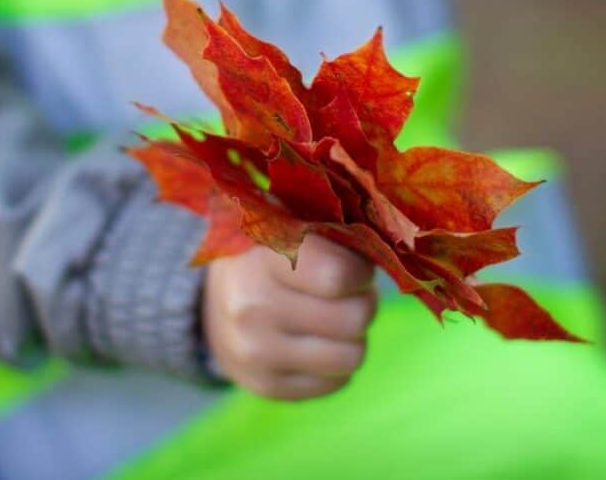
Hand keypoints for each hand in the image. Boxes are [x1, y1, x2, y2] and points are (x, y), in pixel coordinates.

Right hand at [203, 235, 376, 400]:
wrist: (217, 297)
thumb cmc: (272, 249)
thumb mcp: (293, 219)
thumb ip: (334, 229)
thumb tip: (388, 252)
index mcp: (262, 253)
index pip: (340, 276)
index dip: (359, 272)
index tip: (350, 266)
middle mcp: (252, 305)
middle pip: (354, 319)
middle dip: (360, 304)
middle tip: (344, 295)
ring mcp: (254, 350)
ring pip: (351, 357)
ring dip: (350, 337)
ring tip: (330, 318)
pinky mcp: (264, 385)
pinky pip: (334, 384)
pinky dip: (333, 364)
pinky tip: (313, 342)